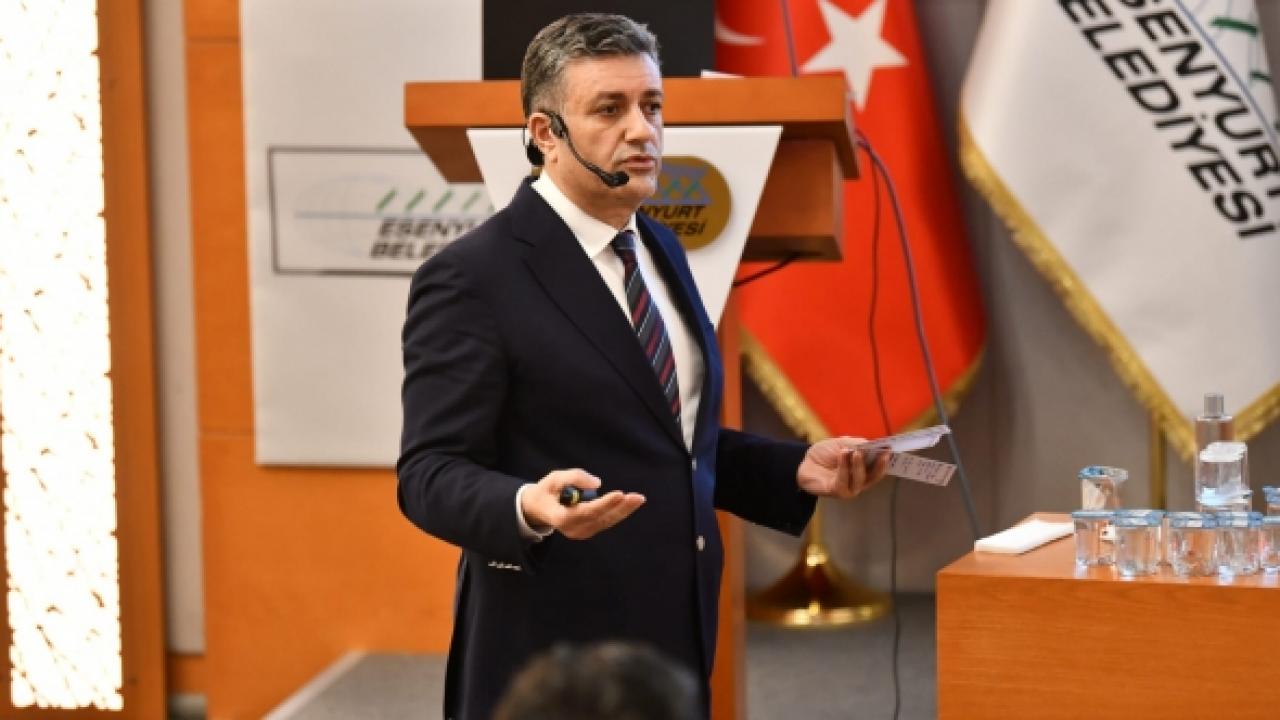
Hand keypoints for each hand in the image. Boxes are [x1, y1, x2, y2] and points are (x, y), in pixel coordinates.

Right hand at [521, 469, 645, 539]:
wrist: (539, 509)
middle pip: (600, 519)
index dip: (604, 504)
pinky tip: (629, 503)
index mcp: (561, 518)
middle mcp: (573, 529)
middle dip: (620, 508)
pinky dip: (617, 513)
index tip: (619, 494)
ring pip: (606, 522)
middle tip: (638, 497)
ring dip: (623, 511)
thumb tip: (598, 483)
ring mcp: (581, 533)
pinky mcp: (587, 531)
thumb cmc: (546, 491)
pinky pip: (605, 522)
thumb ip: (574, 477)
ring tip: (638, 499)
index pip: (586, 512)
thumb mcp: (554, 479)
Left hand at [796, 437, 889, 498]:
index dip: (886, 459)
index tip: (891, 449)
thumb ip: (857, 444)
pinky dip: (844, 466)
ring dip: (858, 463)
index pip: (879, 467)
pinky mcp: (838, 492)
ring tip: (854, 451)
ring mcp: (850, 489)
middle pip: (875, 476)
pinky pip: (844, 480)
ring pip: (860, 478)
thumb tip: (873, 444)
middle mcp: (860, 481)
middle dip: (880, 464)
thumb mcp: (843, 443)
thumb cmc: (825, 453)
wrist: (804, 461)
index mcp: (864, 470)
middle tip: (883, 452)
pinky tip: (843, 454)